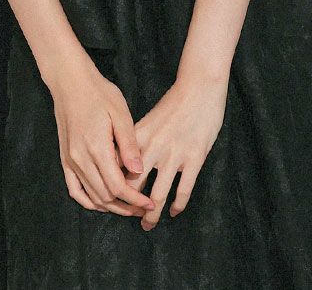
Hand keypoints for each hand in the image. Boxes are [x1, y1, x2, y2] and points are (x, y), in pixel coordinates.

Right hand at [47, 58, 156, 216]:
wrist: (69, 81)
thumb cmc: (98, 93)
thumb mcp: (120, 113)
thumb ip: (129, 144)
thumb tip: (138, 171)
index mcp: (96, 148)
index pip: (117, 187)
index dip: (134, 199)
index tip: (149, 203)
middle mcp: (80, 159)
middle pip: (105, 196)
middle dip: (126, 206)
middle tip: (144, 207)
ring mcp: (70, 160)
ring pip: (91, 196)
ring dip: (111, 206)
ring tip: (128, 206)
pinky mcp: (64, 158)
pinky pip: (75, 189)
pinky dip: (89, 201)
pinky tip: (102, 203)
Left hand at [126, 73, 227, 230]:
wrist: (199, 87)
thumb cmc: (174, 101)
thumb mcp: (149, 118)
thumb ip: (136, 139)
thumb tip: (123, 160)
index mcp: (139, 136)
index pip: (119, 167)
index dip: (114, 185)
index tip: (112, 197)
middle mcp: (154, 147)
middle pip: (135, 185)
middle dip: (129, 206)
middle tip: (127, 217)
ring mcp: (174, 154)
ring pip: (158, 194)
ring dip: (152, 213)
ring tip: (148, 223)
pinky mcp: (194, 158)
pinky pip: (184, 190)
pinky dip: (178, 205)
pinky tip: (174, 211)